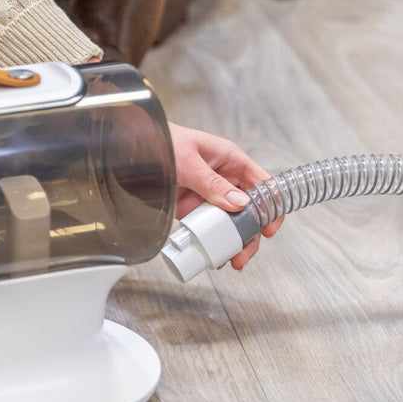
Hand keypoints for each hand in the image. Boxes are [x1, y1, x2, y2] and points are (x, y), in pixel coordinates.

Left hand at [169, 123, 282, 270]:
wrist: (131, 149)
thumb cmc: (163, 141)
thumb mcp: (189, 162)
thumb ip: (212, 183)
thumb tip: (239, 203)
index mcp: (231, 161)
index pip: (262, 185)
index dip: (270, 207)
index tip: (269, 228)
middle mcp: (224, 179)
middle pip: (250, 211)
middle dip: (251, 234)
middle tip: (244, 254)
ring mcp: (209, 196)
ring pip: (231, 222)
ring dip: (233, 242)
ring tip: (230, 260)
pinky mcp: (192, 208)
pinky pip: (209, 227)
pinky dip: (213, 242)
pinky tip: (213, 254)